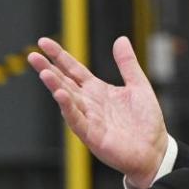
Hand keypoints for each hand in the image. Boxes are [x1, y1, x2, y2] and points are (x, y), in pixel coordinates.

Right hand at [28, 36, 167, 188]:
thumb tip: (120, 39)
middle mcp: (90, 103)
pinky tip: (61, 96)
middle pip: (65, 83)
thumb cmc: (146, 120)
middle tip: (32, 55)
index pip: (74, 70)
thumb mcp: (139, 85)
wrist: (155, 149)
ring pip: (68, 100)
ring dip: (55, 87)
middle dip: (49, 69)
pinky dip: (69, 108)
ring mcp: (89, 119)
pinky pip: (77, 120)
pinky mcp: (93, 135)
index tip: (44, 42)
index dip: (60, 56)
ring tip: (44, 72)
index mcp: (98, 90)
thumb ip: (127, 64)